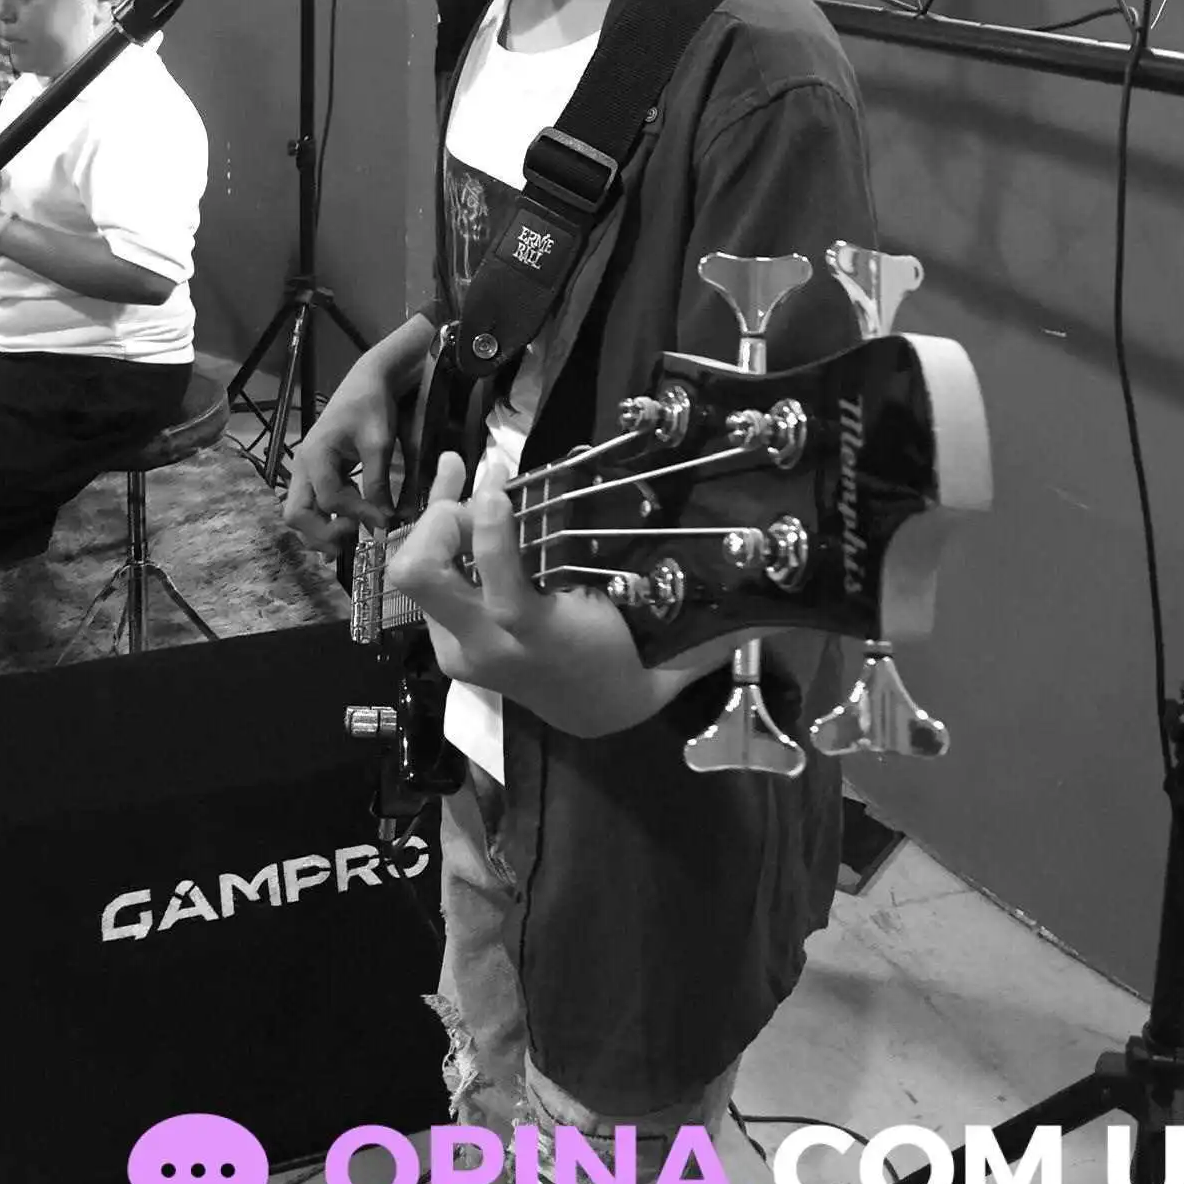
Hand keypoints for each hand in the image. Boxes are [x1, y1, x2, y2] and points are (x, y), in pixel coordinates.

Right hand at [280, 353, 400, 551]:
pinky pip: (310, 504)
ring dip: (319, 531)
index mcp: (315, 455)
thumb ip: (377, 483)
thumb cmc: (372, 407)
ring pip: (298, 513)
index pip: (329, 500)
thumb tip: (382, 521)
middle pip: (296, 515)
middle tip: (351, 540)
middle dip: (321, 534)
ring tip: (348, 539)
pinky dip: (323, 520)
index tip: (383, 520)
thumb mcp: (379, 444)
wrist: (367, 382)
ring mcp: (304, 470)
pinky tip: (346, 526)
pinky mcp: (314, 473)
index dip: (356, 515)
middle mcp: (302, 465)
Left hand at [386, 453, 708, 737]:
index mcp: (535, 640)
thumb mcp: (657, 642)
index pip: (499, 589)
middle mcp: (483, 644)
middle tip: (479, 489)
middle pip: (422, 576)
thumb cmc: (625, 663)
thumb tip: (771, 612)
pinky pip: (426, 576)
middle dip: (440, 520)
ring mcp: (455, 642)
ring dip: (433, 517)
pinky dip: (435, 529)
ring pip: (413, 571)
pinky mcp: (445, 634)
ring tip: (458, 469)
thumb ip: (702, 629)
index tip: (502, 475)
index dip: (492, 529)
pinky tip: (453, 485)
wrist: (591, 714)